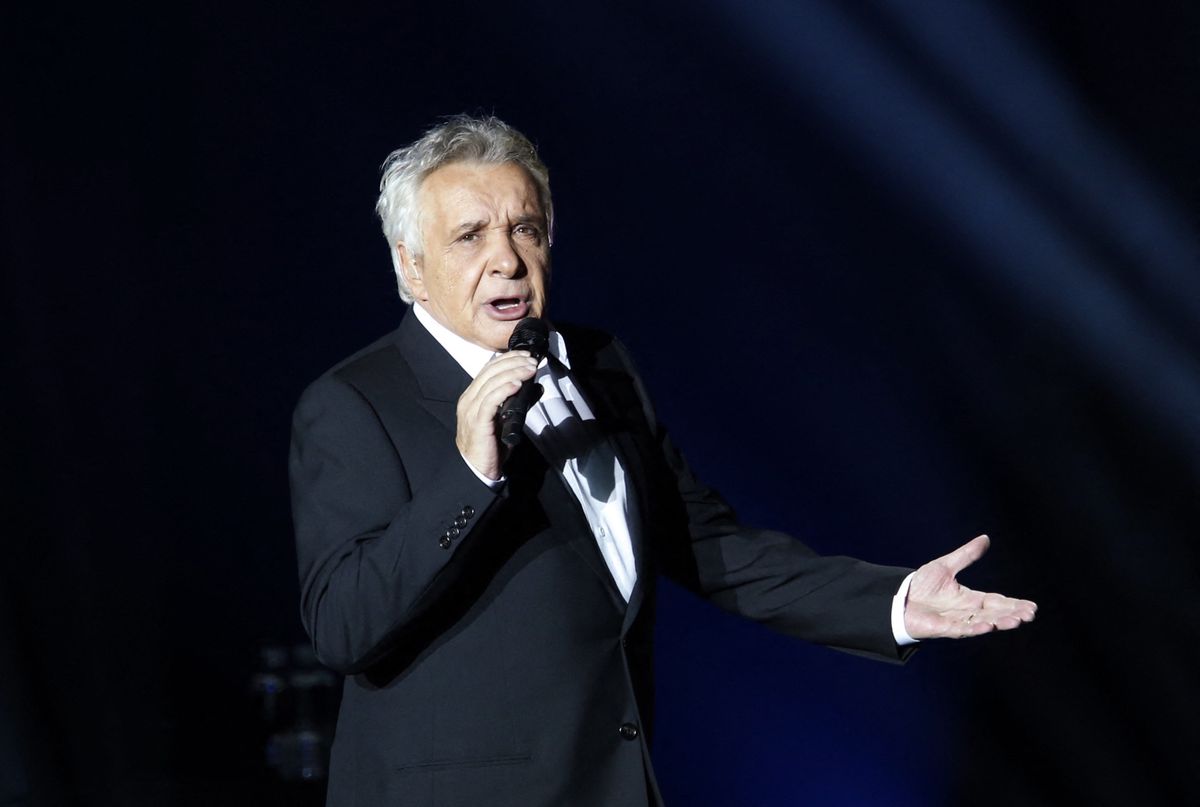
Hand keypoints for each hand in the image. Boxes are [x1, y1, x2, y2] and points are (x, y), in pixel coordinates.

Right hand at [455, 350, 538, 479]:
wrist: (477, 470)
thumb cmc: (491, 446)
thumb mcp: (506, 419)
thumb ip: (517, 402)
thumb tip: (535, 386)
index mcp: (472, 397)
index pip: (488, 369)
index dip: (507, 359)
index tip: (525, 355)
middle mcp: (468, 400)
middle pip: (490, 372)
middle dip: (513, 362)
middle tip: (531, 359)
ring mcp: (471, 410)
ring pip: (491, 383)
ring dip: (513, 373)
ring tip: (530, 369)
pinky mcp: (477, 422)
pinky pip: (490, 400)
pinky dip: (505, 389)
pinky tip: (517, 384)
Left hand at [903, 535, 1036, 639]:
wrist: (898, 598)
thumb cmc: (921, 585)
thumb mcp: (945, 566)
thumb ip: (966, 555)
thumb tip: (985, 538)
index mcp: (969, 598)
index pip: (996, 602)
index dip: (1013, 604)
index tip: (1032, 607)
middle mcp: (966, 612)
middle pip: (994, 614)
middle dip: (1012, 615)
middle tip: (1029, 615)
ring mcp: (955, 621)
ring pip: (982, 623)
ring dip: (999, 623)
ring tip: (1016, 621)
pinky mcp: (942, 628)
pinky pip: (961, 629)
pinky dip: (975, 628)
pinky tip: (988, 626)